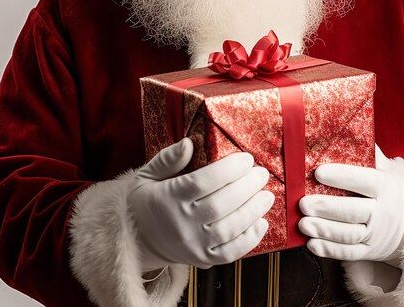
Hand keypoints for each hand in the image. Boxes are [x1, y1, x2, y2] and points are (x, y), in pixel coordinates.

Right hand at [128, 138, 273, 270]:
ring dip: (253, 210)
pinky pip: (231, 252)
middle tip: (262, 174)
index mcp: (169, 198)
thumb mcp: (147, 175)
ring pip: (230, 228)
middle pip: (221, 204)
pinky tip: (261, 222)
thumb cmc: (145, 202)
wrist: (136, 243)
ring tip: (267, 195)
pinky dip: (250, 239)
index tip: (246, 158)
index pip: (204, 182)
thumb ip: (168, 159)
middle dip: (247, 187)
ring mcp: (193, 245)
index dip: (229, 169)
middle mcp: (182, 223)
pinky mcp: (202, 260)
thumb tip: (189, 143)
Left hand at [299, 147, 403, 261]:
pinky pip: (350, 253)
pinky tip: (311, 244)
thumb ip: (366, 151)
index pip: (364, 181)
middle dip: (327, 208)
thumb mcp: (383, 167)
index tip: (318, 172)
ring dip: (324, 230)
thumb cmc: (385, 185)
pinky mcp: (370, 251)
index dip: (342, 176)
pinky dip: (330, 250)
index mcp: (385, 186)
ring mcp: (376, 234)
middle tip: (303, 203)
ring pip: (350, 234)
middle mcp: (383, 212)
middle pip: (354, 211)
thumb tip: (341, 126)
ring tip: (303, 224)